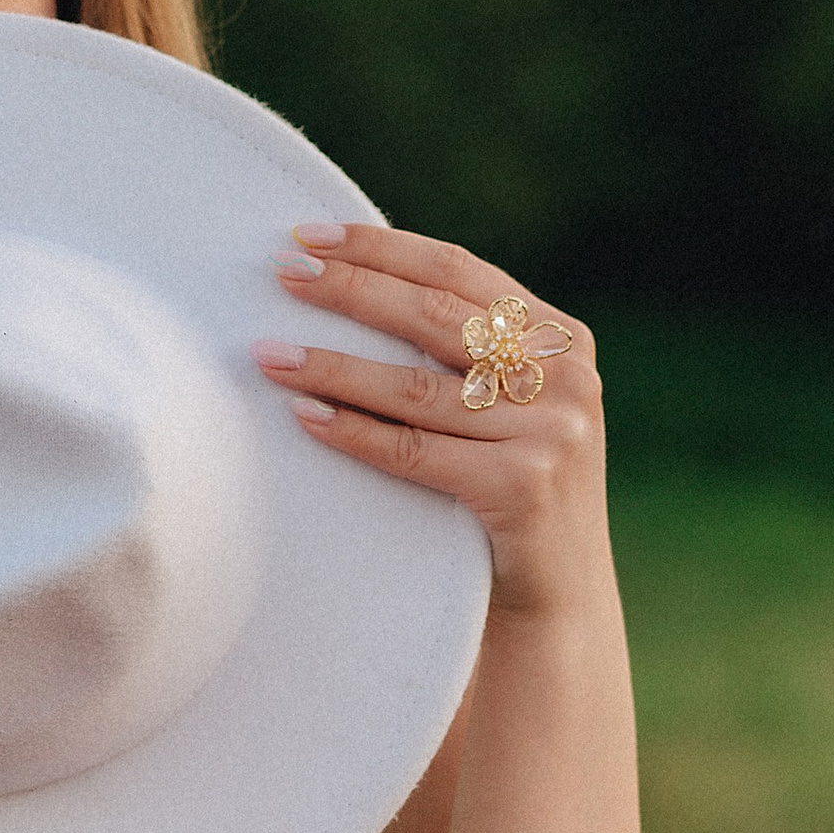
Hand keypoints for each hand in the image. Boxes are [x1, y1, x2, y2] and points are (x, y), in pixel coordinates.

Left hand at [256, 221, 607, 616]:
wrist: (561, 597)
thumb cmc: (512, 492)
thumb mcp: (513, 406)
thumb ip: (473, 352)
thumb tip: (358, 283)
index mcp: (563, 340)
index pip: (460, 271)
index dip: (382, 249)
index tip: (311, 235)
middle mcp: (565, 377)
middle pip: (435, 315)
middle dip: (350, 288)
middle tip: (281, 272)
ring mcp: (550, 431)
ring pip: (415, 386)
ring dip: (332, 365)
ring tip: (268, 353)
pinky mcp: (523, 485)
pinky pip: (413, 450)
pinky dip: (353, 431)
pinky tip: (303, 414)